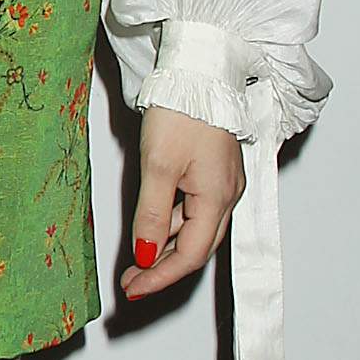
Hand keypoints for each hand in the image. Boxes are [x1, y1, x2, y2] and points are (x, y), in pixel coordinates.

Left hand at [118, 104, 244, 301]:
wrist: (199, 70)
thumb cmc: (182, 109)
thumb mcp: (158, 166)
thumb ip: (151, 215)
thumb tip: (146, 254)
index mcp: (218, 197)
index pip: (190, 255)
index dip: (160, 276)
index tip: (133, 289)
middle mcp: (227, 195)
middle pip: (196, 247)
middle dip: (163, 268)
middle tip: (132, 282)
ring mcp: (223, 183)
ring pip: (194, 229)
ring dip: (165, 247)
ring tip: (135, 260)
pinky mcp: (214, 171)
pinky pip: (194, 209)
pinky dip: (171, 224)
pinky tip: (151, 228)